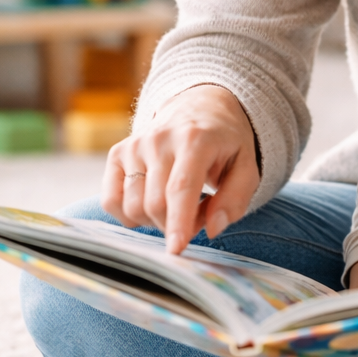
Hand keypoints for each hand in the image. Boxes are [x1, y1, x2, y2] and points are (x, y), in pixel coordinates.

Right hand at [102, 85, 259, 253]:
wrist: (200, 106)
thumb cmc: (225, 143)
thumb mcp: (246, 166)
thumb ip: (235, 199)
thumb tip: (212, 229)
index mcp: (195, 139)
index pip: (180, 188)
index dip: (178, 222)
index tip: (176, 250)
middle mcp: (159, 139)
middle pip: (155, 204)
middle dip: (175, 225)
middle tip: (198, 215)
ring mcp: (134, 145)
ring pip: (132, 207)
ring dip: (155, 221)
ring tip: (177, 205)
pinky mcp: (117, 153)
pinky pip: (111, 201)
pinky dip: (129, 214)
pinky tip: (151, 203)